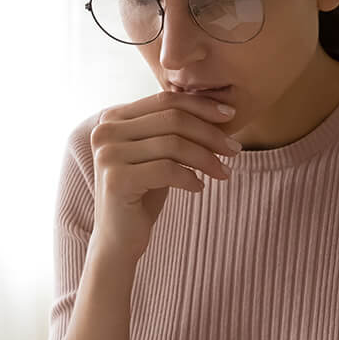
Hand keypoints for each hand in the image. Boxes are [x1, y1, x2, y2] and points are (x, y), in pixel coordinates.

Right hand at [88, 90, 240, 261]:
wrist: (119, 239)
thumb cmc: (143, 193)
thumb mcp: (157, 154)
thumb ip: (172, 128)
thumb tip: (217, 107)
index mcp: (112, 118)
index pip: (165, 100)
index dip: (201, 105)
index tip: (231, 116)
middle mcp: (104, 131)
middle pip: (172, 120)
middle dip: (209, 133)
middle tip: (234, 149)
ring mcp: (108, 155)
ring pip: (173, 145)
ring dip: (206, 158)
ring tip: (223, 172)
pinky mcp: (116, 180)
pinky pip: (167, 170)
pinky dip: (190, 178)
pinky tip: (199, 188)